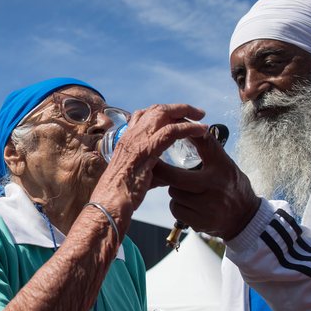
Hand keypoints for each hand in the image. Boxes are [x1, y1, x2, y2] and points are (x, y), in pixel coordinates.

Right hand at [89, 104, 207, 232]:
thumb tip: (166, 174)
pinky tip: (200, 131)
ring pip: (164, 115)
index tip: (177, 116)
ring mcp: (138, 140)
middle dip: (178, 108)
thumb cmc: (121, 195)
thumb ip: (152, 170)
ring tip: (201, 117)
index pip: (143, 115)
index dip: (162, 112)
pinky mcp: (147, 150)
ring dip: (185, 112)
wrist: (110, 203)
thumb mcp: (137, 175)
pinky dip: (187, 128)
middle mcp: (131, 135)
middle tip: (196, 113)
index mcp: (126, 139)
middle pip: (156, 110)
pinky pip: (170, 131)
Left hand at [156, 131, 259, 239]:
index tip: (155, 157)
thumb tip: (186, 123)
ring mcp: (206, 210)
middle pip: (175, 183)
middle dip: (165, 175)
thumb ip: (205, 143)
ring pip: (175, 196)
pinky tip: (189, 202)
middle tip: (158, 168)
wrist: (245, 215)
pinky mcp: (200, 224)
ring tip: (188, 188)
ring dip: (176, 190)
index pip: (183, 168)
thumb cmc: (231, 182)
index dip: (164, 165)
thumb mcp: (223, 160)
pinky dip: (178, 205)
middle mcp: (212, 192)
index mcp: (217, 172)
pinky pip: (177, 211)